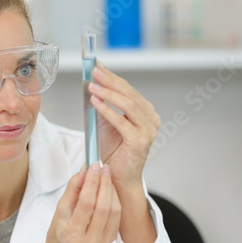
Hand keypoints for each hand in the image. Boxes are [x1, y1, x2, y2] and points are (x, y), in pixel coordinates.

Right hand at [41, 163, 120, 242]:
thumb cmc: (57, 237)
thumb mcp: (58, 213)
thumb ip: (71, 191)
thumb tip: (83, 172)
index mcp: (72, 233)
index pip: (86, 203)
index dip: (91, 182)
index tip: (92, 166)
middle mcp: (89, 240)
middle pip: (103, 206)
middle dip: (104, 183)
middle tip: (102, 167)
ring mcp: (102, 242)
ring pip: (113, 211)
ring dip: (111, 190)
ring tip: (106, 176)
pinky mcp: (110, 241)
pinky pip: (117, 217)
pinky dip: (114, 201)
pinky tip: (109, 191)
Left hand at [88, 61, 160, 188]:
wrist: (117, 177)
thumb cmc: (113, 152)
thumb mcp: (105, 123)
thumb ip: (103, 106)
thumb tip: (92, 85)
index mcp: (145, 112)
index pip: (128, 89)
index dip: (112, 76)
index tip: (97, 65)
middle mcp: (150, 119)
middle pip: (129, 93)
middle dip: (109, 80)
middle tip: (94, 70)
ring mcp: (148, 130)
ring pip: (127, 104)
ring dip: (108, 93)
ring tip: (92, 86)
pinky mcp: (140, 141)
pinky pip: (122, 122)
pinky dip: (107, 110)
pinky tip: (95, 102)